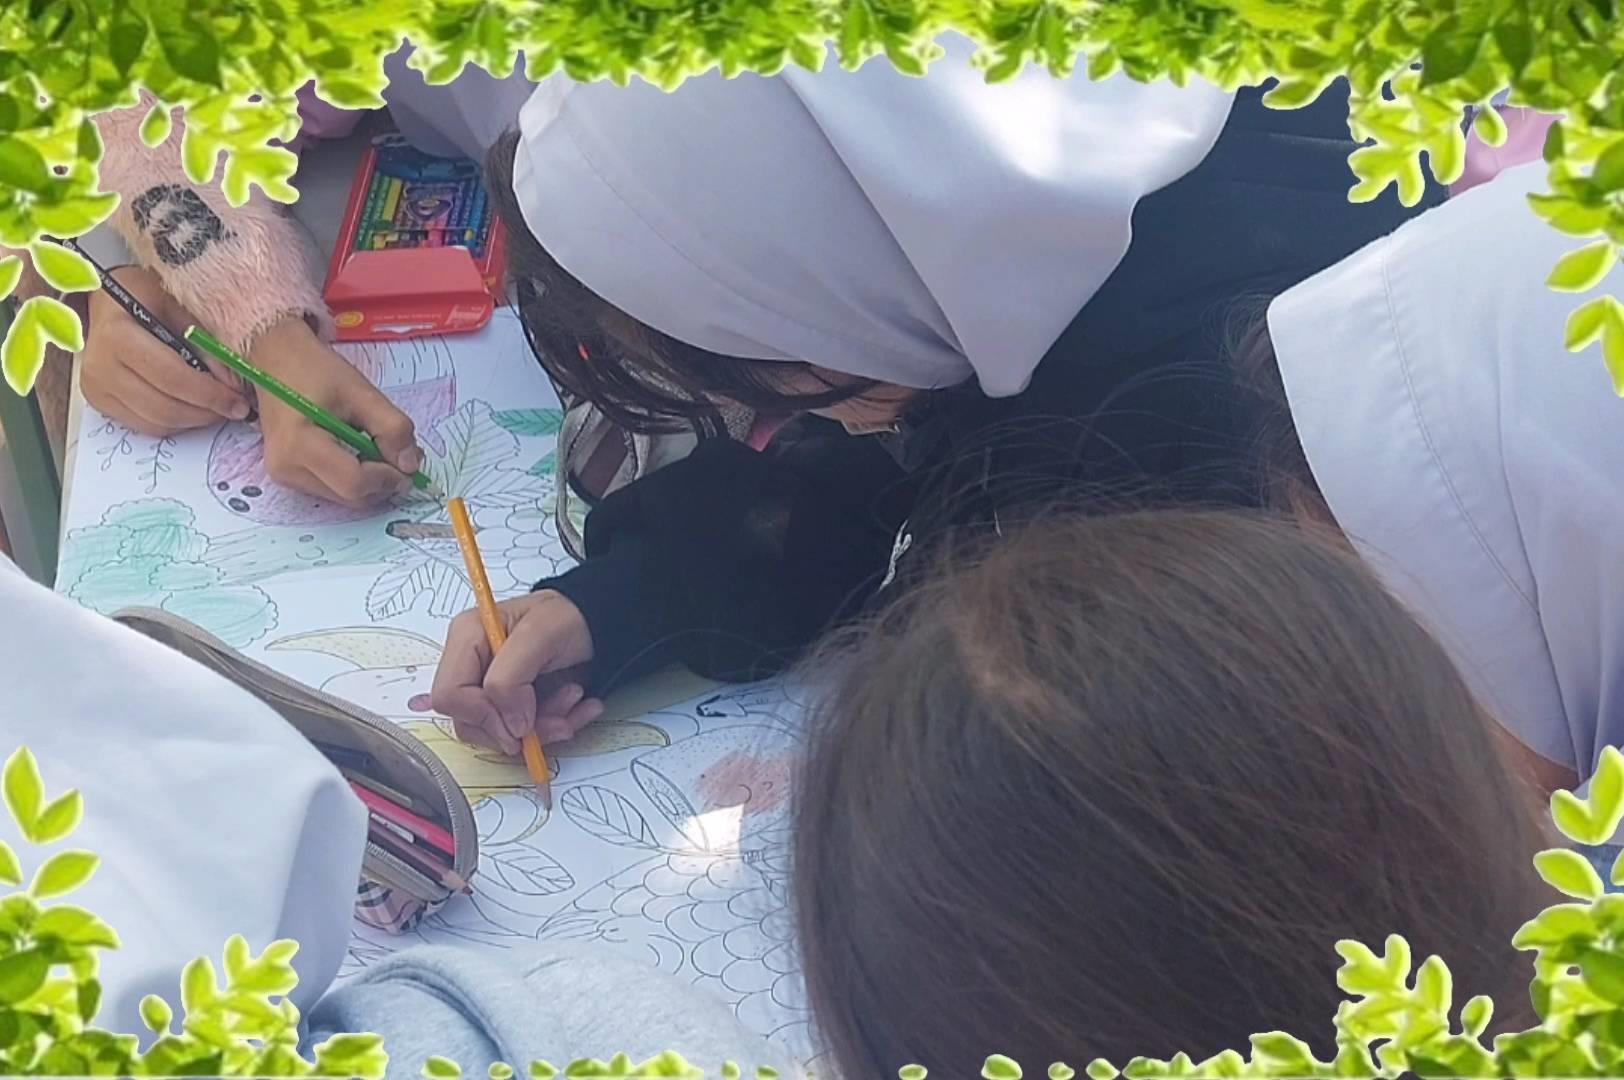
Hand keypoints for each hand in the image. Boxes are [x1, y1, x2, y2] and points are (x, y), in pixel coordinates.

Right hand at [80, 267, 253, 435]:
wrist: (114, 299)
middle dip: (207, 411)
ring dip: (194, 420)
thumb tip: (234, 385)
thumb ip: (207, 345)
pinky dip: (177, 422)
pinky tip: (195, 408)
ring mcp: (96, 387)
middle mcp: (99, 366)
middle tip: (236, 407)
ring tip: (219, 407)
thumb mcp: (182, 307)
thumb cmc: (151, 296)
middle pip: (164, 407)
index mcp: (117, 336)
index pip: (171, 377)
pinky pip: (146, 426)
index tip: (239, 401)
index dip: (210, 394)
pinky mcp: (101, 402)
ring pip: (157, 422)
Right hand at [250, 316, 423, 508]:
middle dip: (383, 481)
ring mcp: (284, 476)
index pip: (354, 483)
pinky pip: (333, 490)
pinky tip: (359, 452)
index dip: (388, 478)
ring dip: (370, 481)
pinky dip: (355, 478)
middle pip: (350, 497)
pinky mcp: (288, 477)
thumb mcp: (362, 392)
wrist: (276, 360)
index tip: (407, 462)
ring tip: (377, 447)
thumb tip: (410, 465)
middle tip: (400, 455)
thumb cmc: (315, 370)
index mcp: (299, 445)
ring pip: (344, 498)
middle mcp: (286, 469)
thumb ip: (392, 428)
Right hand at [431, 591, 601, 754]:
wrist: (595, 625)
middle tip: (561, 716)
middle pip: (470, 721)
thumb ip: (511, 678)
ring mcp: (487, 687)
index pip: (449, 695)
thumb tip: (510, 726)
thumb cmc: (568, 618)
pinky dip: (552, 728)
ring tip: (573, 700)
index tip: (523, 720)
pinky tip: (577, 709)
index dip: (483, 715)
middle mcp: (470, 665)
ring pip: (496, 733)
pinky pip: (518, 734)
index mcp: (466, 638)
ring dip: (542, 728)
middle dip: (518, 727)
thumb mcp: (541, 634)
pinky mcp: (508, 704)